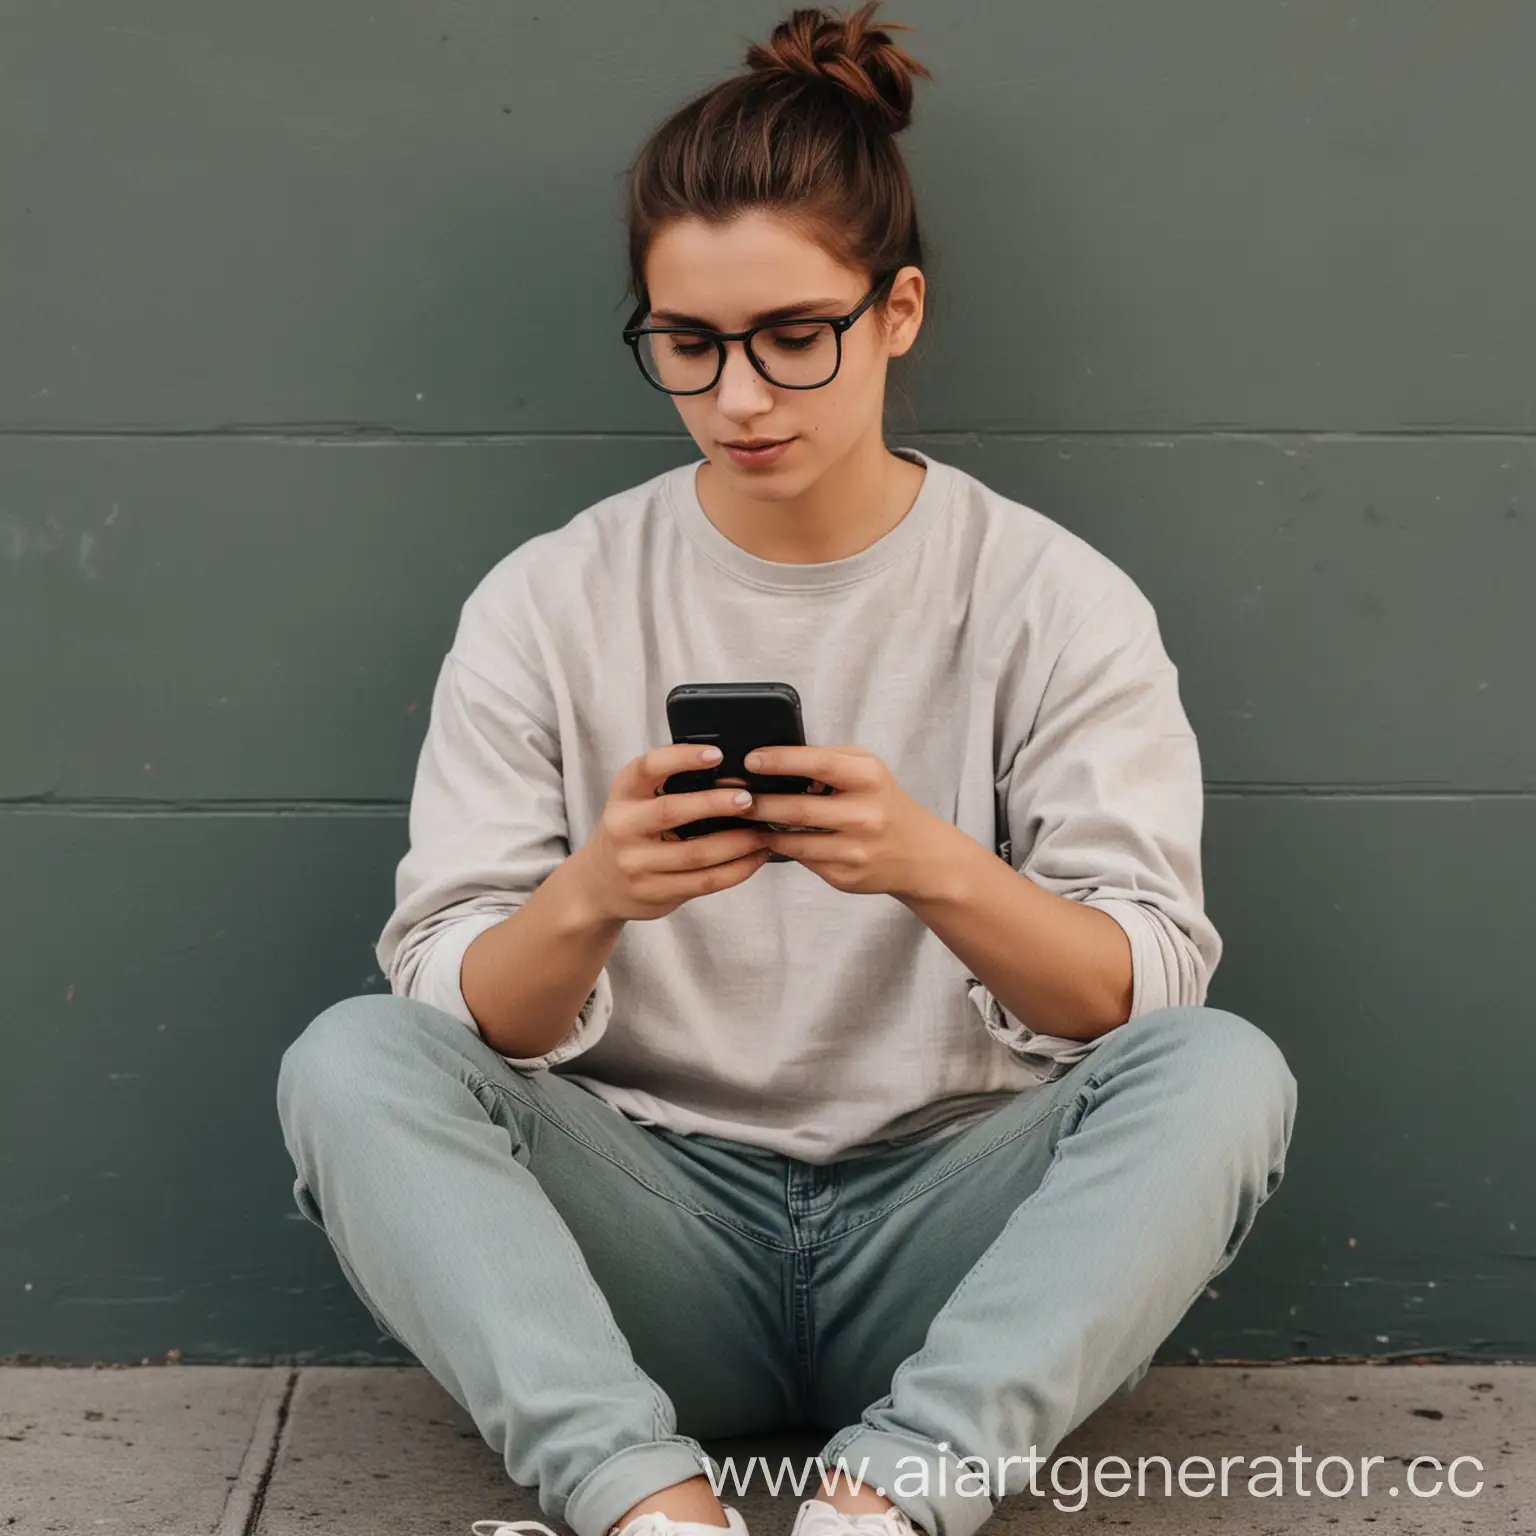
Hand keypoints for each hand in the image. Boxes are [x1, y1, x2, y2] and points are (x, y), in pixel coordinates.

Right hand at [570, 744, 773, 922]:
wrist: (598, 885)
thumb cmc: (631, 832)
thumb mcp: (635, 802)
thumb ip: (669, 787)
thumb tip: (733, 776)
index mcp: (623, 795)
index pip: (648, 768)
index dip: (681, 758)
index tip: (716, 754)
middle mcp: (624, 827)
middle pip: (672, 812)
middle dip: (715, 804)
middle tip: (749, 799)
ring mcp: (638, 864)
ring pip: (696, 854)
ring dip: (737, 842)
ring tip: (763, 831)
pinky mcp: (656, 892)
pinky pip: (705, 882)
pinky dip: (737, 869)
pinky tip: (755, 857)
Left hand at [737, 744, 953, 898]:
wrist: (919, 854)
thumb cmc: (883, 802)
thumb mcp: (867, 770)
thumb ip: (828, 760)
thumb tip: (775, 760)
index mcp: (870, 779)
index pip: (820, 765)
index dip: (781, 761)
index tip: (752, 760)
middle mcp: (865, 816)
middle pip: (799, 809)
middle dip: (759, 802)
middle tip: (731, 795)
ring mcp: (855, 850)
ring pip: (794, 841)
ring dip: (763, 829)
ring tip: (743, 817)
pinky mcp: (845, 876)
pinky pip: (802, 860)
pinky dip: (781, 848)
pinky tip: (768, 838)